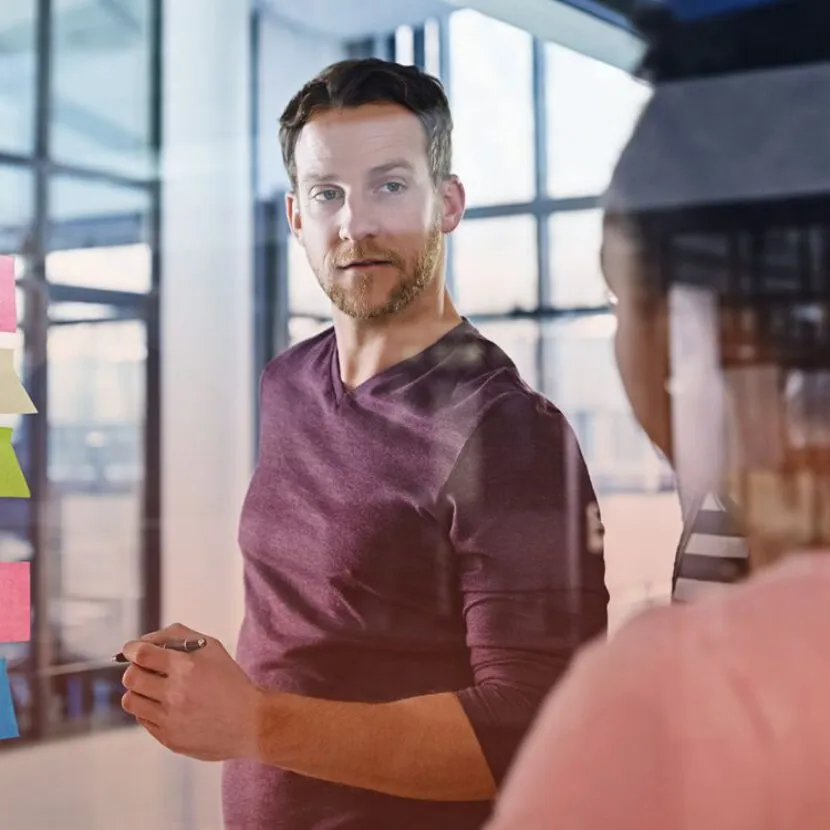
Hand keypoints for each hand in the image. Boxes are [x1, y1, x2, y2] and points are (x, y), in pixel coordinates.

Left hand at [120, 622, 262, 761]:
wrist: (250, 722)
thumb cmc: (232, 682)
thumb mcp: (212, 648)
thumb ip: (178, 636)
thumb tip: (145, 640)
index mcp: (186, 668)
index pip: (142, 654)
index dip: (132, 649)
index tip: (131, 649)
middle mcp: (175, 694)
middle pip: (131, 677)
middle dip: (135, 669)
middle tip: (146, 669)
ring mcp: (170, 719)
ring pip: (131, 700)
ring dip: (139, 691)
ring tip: (155, 689)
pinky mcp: (168, 739)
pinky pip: (142, 720)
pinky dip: (148, 710)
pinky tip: (166, 706)